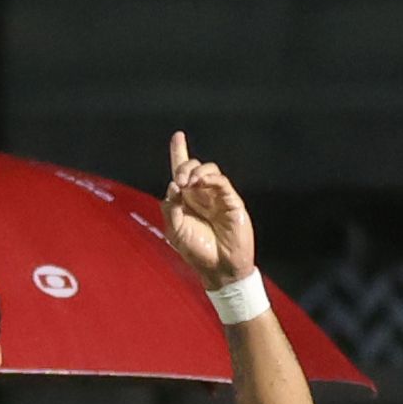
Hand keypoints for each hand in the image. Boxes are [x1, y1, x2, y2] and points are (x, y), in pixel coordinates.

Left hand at [162, 131, 255, 287]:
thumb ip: (171, 207)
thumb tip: (174, 184)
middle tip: (180, 181)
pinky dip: (210, 178)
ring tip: (189, 183)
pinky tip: (200, 184)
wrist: (219, 268)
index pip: (182, 171)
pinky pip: (221, 182)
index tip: (178, 136)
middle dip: (184, 166)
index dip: (179, 152)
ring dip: (196, 171)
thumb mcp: (175, 231)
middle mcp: (201, 195)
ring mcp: (217, 197)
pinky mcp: (231, 201)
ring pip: (209, 170)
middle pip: (193, 167)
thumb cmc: (197, 252)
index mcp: (186, 200)